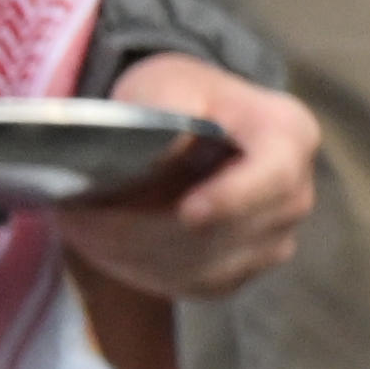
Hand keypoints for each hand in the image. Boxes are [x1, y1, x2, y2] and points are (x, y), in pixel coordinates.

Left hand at [69, 57, 321, 304]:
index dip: (234, 198)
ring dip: (133, 254)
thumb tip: (172, 152)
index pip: (275, 175)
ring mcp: (274, 235)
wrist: (184, 123)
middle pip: (231, 230)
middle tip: (76, 218)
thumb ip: (170, 108)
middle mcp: (292, 190)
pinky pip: (193, 285)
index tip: (188, 212)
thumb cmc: (176, 97)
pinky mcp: (243, 267)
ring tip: (78, 228)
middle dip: (147, 229)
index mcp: (287, 133)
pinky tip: (102, 247)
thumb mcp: (165, 84)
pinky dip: (141, 271)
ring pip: (206, 266)